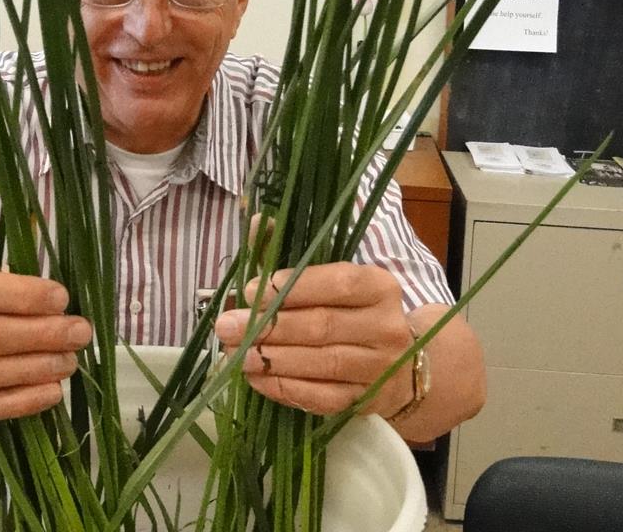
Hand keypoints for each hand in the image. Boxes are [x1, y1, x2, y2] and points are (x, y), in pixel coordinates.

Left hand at [213, 263, 414, 416]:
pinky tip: (257, 379)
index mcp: (378, 286)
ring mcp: (380, 368)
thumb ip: (289, 251)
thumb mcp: (326, 277)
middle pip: (323, 326)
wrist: (394, 362)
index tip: (250, 292)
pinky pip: (322, 397)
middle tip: (227, 327)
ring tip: (234, 354)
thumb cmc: (348, 310)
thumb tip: (258, 222)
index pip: (338, 283)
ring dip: (271, 360)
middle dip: (269, 327)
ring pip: (321, 364)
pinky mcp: (366, 401)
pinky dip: (285, 388)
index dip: (291, 288)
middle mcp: (386, 326)